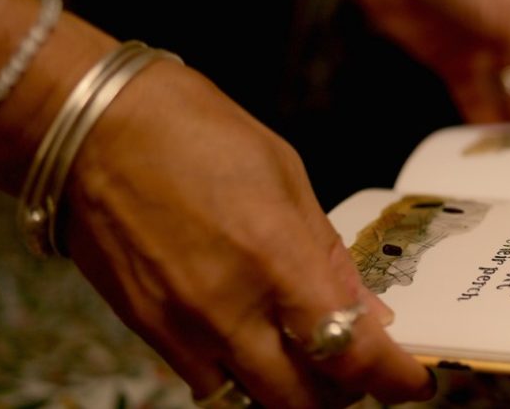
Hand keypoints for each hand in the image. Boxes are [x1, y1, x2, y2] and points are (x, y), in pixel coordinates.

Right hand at [63, 57, 434, 407]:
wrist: (95, 128)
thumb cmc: (199, 134)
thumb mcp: (288, 178)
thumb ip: (329, 254)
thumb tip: (369, 311)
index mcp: (277, 259)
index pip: (349, 350)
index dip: (391, 379)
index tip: (414, 382)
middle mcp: (229, 308)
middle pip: (301, 400)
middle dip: (343, 394)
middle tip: (363, 371)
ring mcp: (182, 327)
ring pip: (251, 400)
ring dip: (290, 390)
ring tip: (310, 356)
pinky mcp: (145, 331)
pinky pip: (205, 382)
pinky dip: (240, 377)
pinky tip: (256, 343)